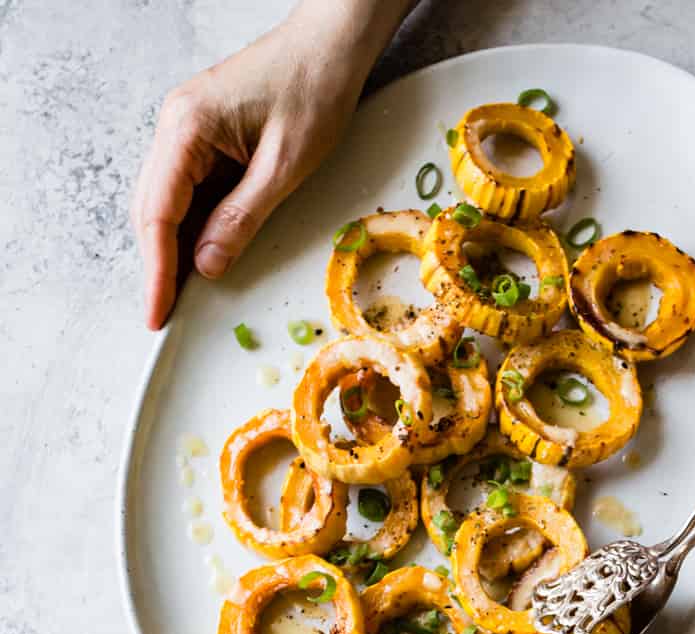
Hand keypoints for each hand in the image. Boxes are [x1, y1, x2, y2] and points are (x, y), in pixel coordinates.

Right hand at [132, 3, 399, 329]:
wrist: (329, 45)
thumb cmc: (313, 90)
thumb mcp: (285, 167)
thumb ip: (242, 217)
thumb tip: (207, 265)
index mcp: (187, 126)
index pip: (158, 213)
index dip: (156, 270)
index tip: (157, 312)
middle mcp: (175, 124)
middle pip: (152, 209)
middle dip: (158, 264)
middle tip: (166, 314)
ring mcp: (186, 129)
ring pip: (166, 202)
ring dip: (173, 247)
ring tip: (182, 295)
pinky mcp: (204, 135)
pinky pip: (188, 189)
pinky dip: (192, 225)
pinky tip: (202, 254)